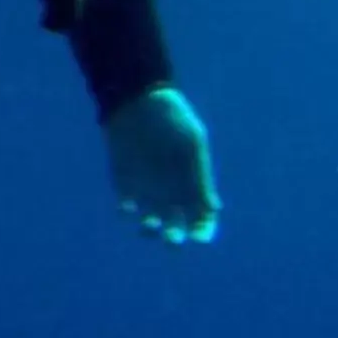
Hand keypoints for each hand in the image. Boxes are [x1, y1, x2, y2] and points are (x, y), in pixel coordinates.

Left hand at [103, 86, 220, 244]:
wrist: (137, 99)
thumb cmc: (172, 118)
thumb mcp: (192, 143)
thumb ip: (200, 175)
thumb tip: (213, 208)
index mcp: (195, 183)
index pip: (203, 218)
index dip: (204, 232)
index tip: (199, 238)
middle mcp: (173, 192)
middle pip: (177, 227)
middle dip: (175, 237)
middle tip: (172, 238)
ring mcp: (148, 189)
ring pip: (151, 223)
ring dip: (150, 231)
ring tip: (149, 226)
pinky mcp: (124, 183)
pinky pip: (126, 206)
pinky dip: (126, 212)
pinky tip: (127, 208)